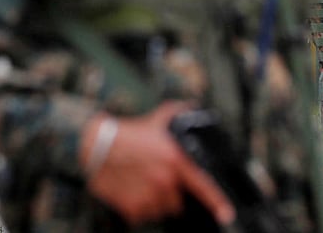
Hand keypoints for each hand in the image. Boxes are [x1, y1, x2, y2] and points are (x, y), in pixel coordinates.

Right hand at [79, 102, 234, 227]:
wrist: (96, 146)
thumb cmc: (126, 134)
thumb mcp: (156, 120)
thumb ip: (177, 113)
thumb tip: (192, 107)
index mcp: (174, 161)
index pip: (203, 186)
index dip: (217, 203)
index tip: (226, 214)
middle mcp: (164, 181)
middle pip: (178, 201)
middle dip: (170, 192)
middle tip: (154, 176)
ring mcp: (148, 197)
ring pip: (160, 209)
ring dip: (154, 200)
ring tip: (141, 181)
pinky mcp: (133, 208)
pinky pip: (143, 215)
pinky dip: (139, 206)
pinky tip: (131, 189)